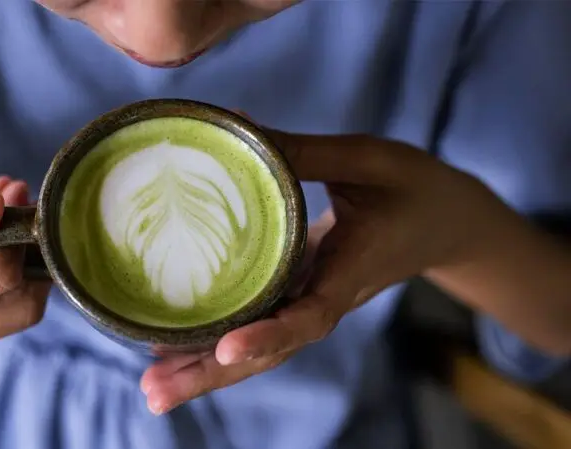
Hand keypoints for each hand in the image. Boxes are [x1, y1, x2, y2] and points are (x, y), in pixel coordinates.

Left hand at [141, 132, 513, 413]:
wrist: (447, 222)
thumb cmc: (415, 188)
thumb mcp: (366, 160)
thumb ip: (303, 151)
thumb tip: (233, 124)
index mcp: (350, 271)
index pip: (310, 315)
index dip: (269, 334)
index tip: (227, 348)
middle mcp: (326, 299)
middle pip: (268, 351)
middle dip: (212, 374)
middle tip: (154, 394)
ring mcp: (312, 302)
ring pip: (258, 348)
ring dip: (206, 370)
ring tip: (151, 389)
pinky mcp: (301, 294)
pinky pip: (258, 326)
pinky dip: (217, 342)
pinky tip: (172, 348)